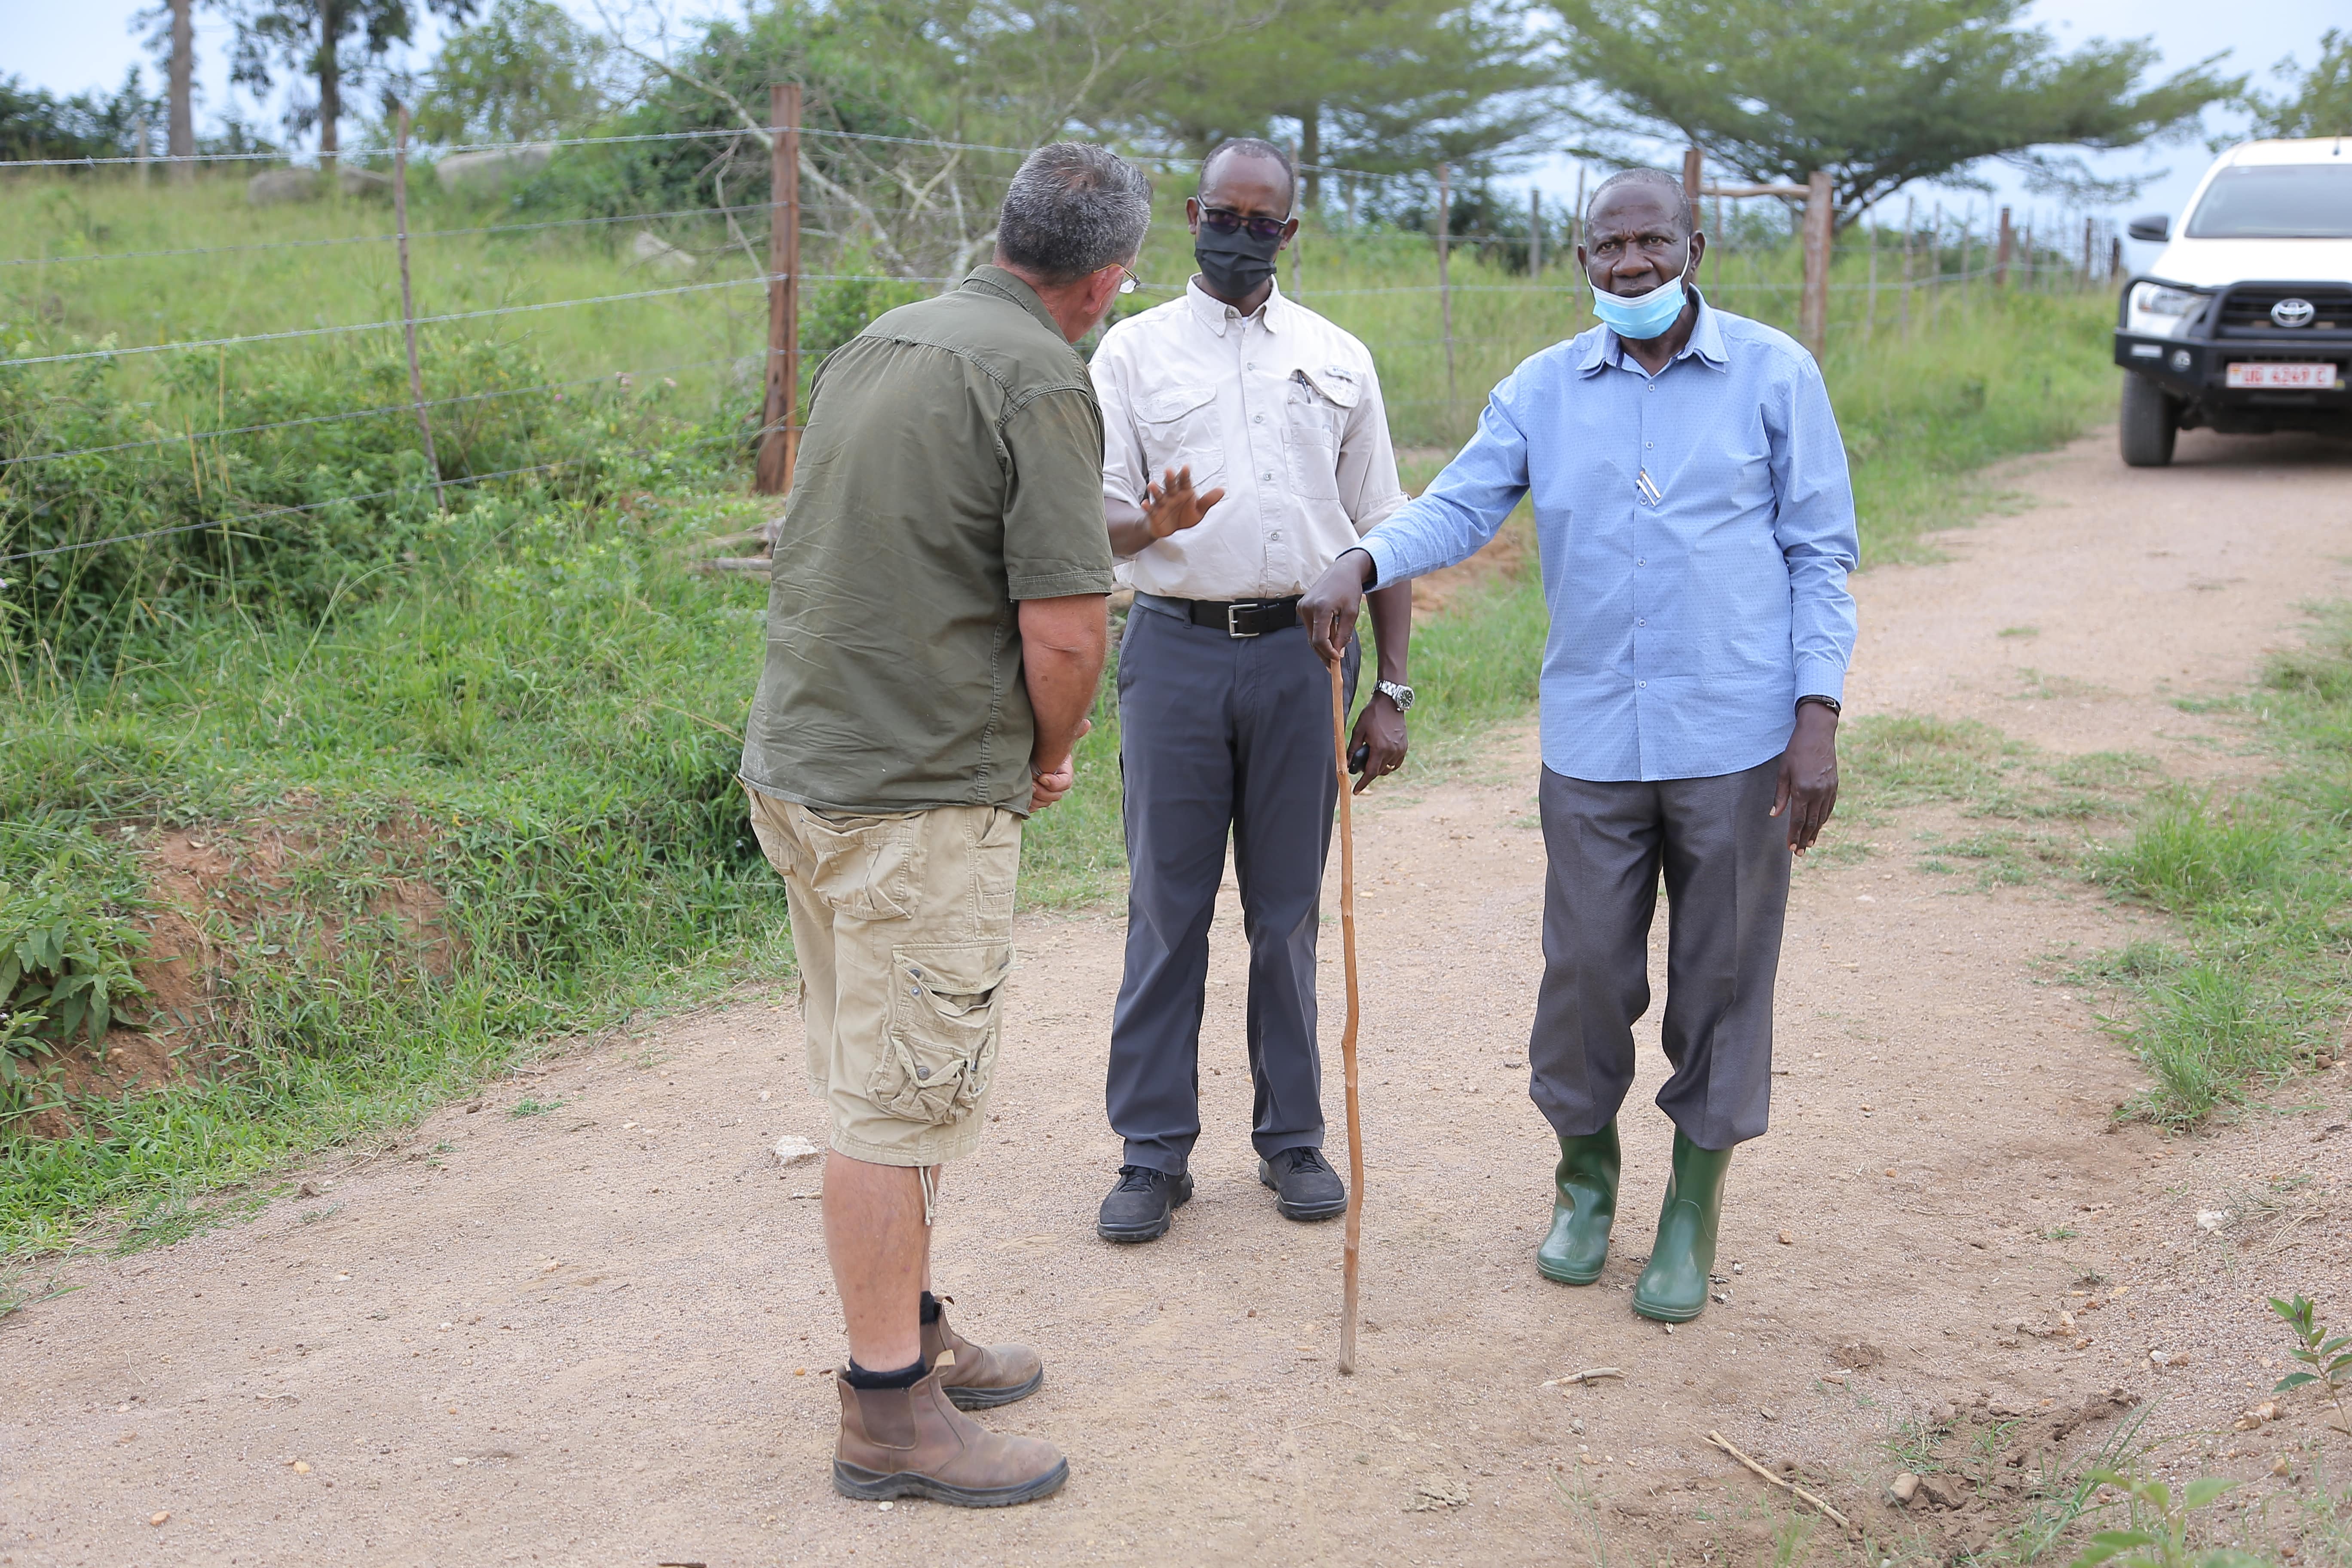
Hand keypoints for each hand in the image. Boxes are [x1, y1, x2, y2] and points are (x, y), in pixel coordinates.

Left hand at [1028, 719, 1090, 811]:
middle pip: (1056, 796)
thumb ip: (1069, 733)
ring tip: (1025, 789)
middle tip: (1031, 784)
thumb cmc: (1036, 743)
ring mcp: (1045, 790)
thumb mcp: (1051, 739)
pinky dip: (1029, 805)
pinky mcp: (1033, 797)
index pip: (1065, 782)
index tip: (1042, 777)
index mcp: (1062, 770)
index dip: (1055, 783)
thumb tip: (1087, 723)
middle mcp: (1055, 782)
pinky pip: (1035, 807)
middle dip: (1043, 792)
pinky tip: (1022, 798)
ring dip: (1036, 799)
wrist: (1019, 751)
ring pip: (1046, 802)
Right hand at [1141, 465, 1225, 541]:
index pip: (1185, 482)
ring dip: (1155, 490)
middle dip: (1170, 479)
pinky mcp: (1154, 513)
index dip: (1185, 475)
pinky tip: (1144, 504)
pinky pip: (1150, 509)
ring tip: (1151, 484)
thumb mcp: (1199, 510)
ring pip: (1158, 495)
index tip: (1186, 467)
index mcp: (1184, 492)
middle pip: (1170, 485)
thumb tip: (1222, 490)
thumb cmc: (1184, 515)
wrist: (1170, 529)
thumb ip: (1208, 501)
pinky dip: (1147, 507)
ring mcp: (1162, 503)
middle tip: (1169, 471)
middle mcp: (1172, 495)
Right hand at [1300, 549, 1373, 663]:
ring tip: (1337, 648)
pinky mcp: (1302, 607)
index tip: (1337, 660)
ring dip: (1323, 644)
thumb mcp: (1351, 613)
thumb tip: (1337, 652)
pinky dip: (1320, 634)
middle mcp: (1307, 607)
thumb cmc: (1349, 589)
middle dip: (1324, 652)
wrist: (1342, 571)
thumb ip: (1344, 634)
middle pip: (1313, 639)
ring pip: (1311, 635)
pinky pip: (1310, 627)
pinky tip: (1331, 635)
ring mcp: (1302, 607)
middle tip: (1334, 665)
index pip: (1319, 639)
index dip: (1328, 653)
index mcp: (1320, 607)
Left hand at [1349, 691, 1407, 792]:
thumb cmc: (1372, 715)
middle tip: (1361, 764)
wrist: (1390, 703)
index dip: (1362, 783)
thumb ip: (1352, 749)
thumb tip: (1347, 764)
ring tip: (1372, 757)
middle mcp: (1392, 751)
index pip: (1370, 773)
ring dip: (1379, 767)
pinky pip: (1396, 763)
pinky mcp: (1405, 747)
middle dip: (1369, 772)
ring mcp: (1400, 750)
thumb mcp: (1358, 731)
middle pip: (1378, 771)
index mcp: (1379, 748)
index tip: (1356, 791)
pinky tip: (1382, 756)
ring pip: (1388, 768)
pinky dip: (1388, 764)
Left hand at [1770, 703, 1838, 852]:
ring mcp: (1829, 789)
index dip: (1794, 835)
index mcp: (1803, 790)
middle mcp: (1818, 793)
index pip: (1798, 819)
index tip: (1790, 847)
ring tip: (1809, 844)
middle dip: (1804, 838)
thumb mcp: (1783, 771)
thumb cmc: (1796, 751)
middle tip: (1799, 852)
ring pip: (1822, 817)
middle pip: (1811, 822)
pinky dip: (1823, 819)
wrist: (1818, 734)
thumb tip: (1775, 815)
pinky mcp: (1835, 785)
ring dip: (1815, 832)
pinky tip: (1818, 825)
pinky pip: (1829, 807)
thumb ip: (1780, 795)